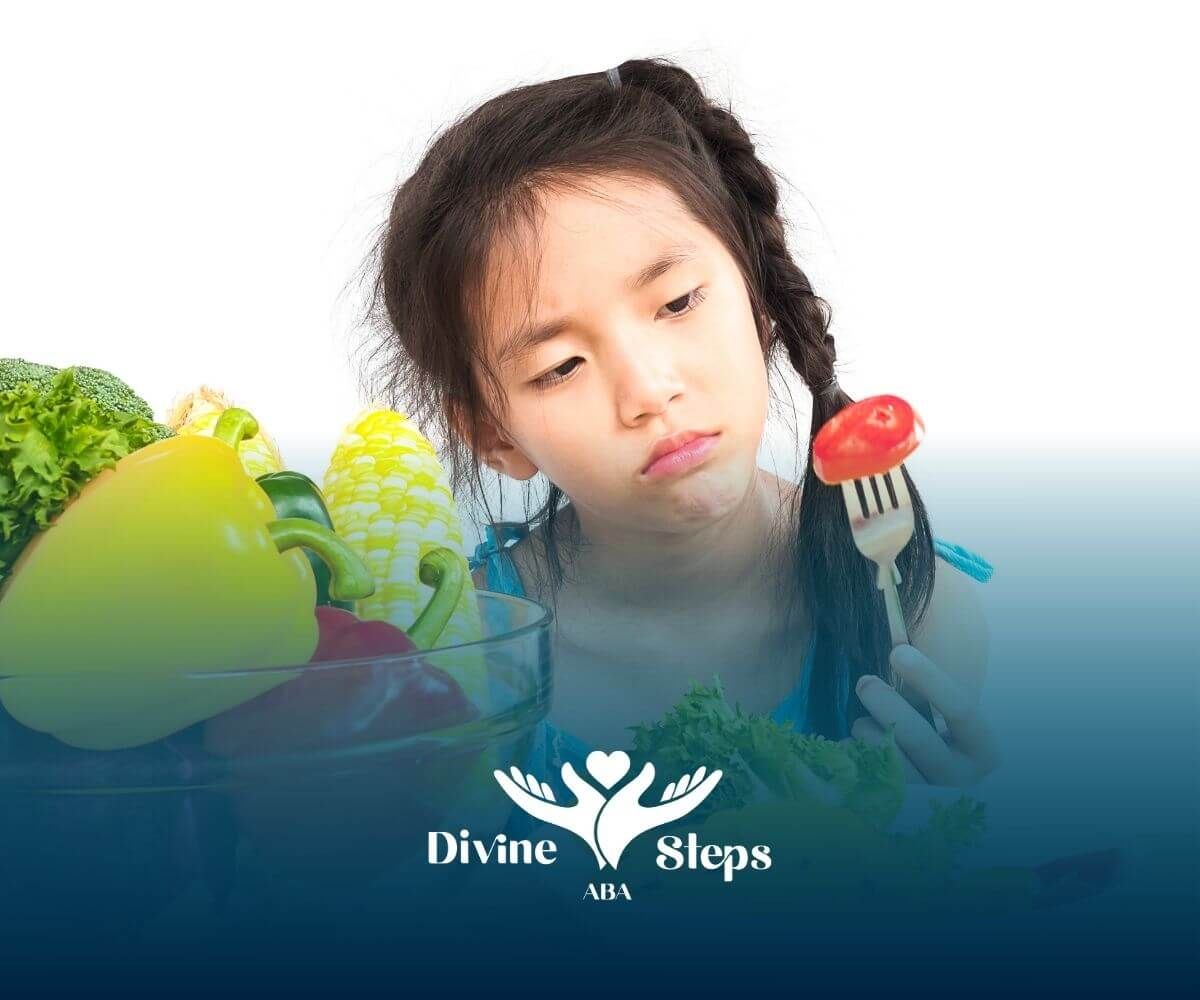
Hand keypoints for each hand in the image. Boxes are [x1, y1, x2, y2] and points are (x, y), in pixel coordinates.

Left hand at [848, 644, 1000, 786]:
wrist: (923, 788)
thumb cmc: (930, 737)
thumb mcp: (938, 713)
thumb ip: (923, 684)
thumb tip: (896, 641)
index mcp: (982, 751)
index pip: (962, 709)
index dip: (930, 678)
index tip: (899, 651)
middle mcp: (961, 781)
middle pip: (921, 739)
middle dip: (888, 705)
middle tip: (864, 681)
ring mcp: (928, 801)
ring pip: (887, 759)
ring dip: (867, 732)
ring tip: (864, 724)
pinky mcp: (893, 811)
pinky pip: (859, 774)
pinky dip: (850, 752)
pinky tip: (854, 748)